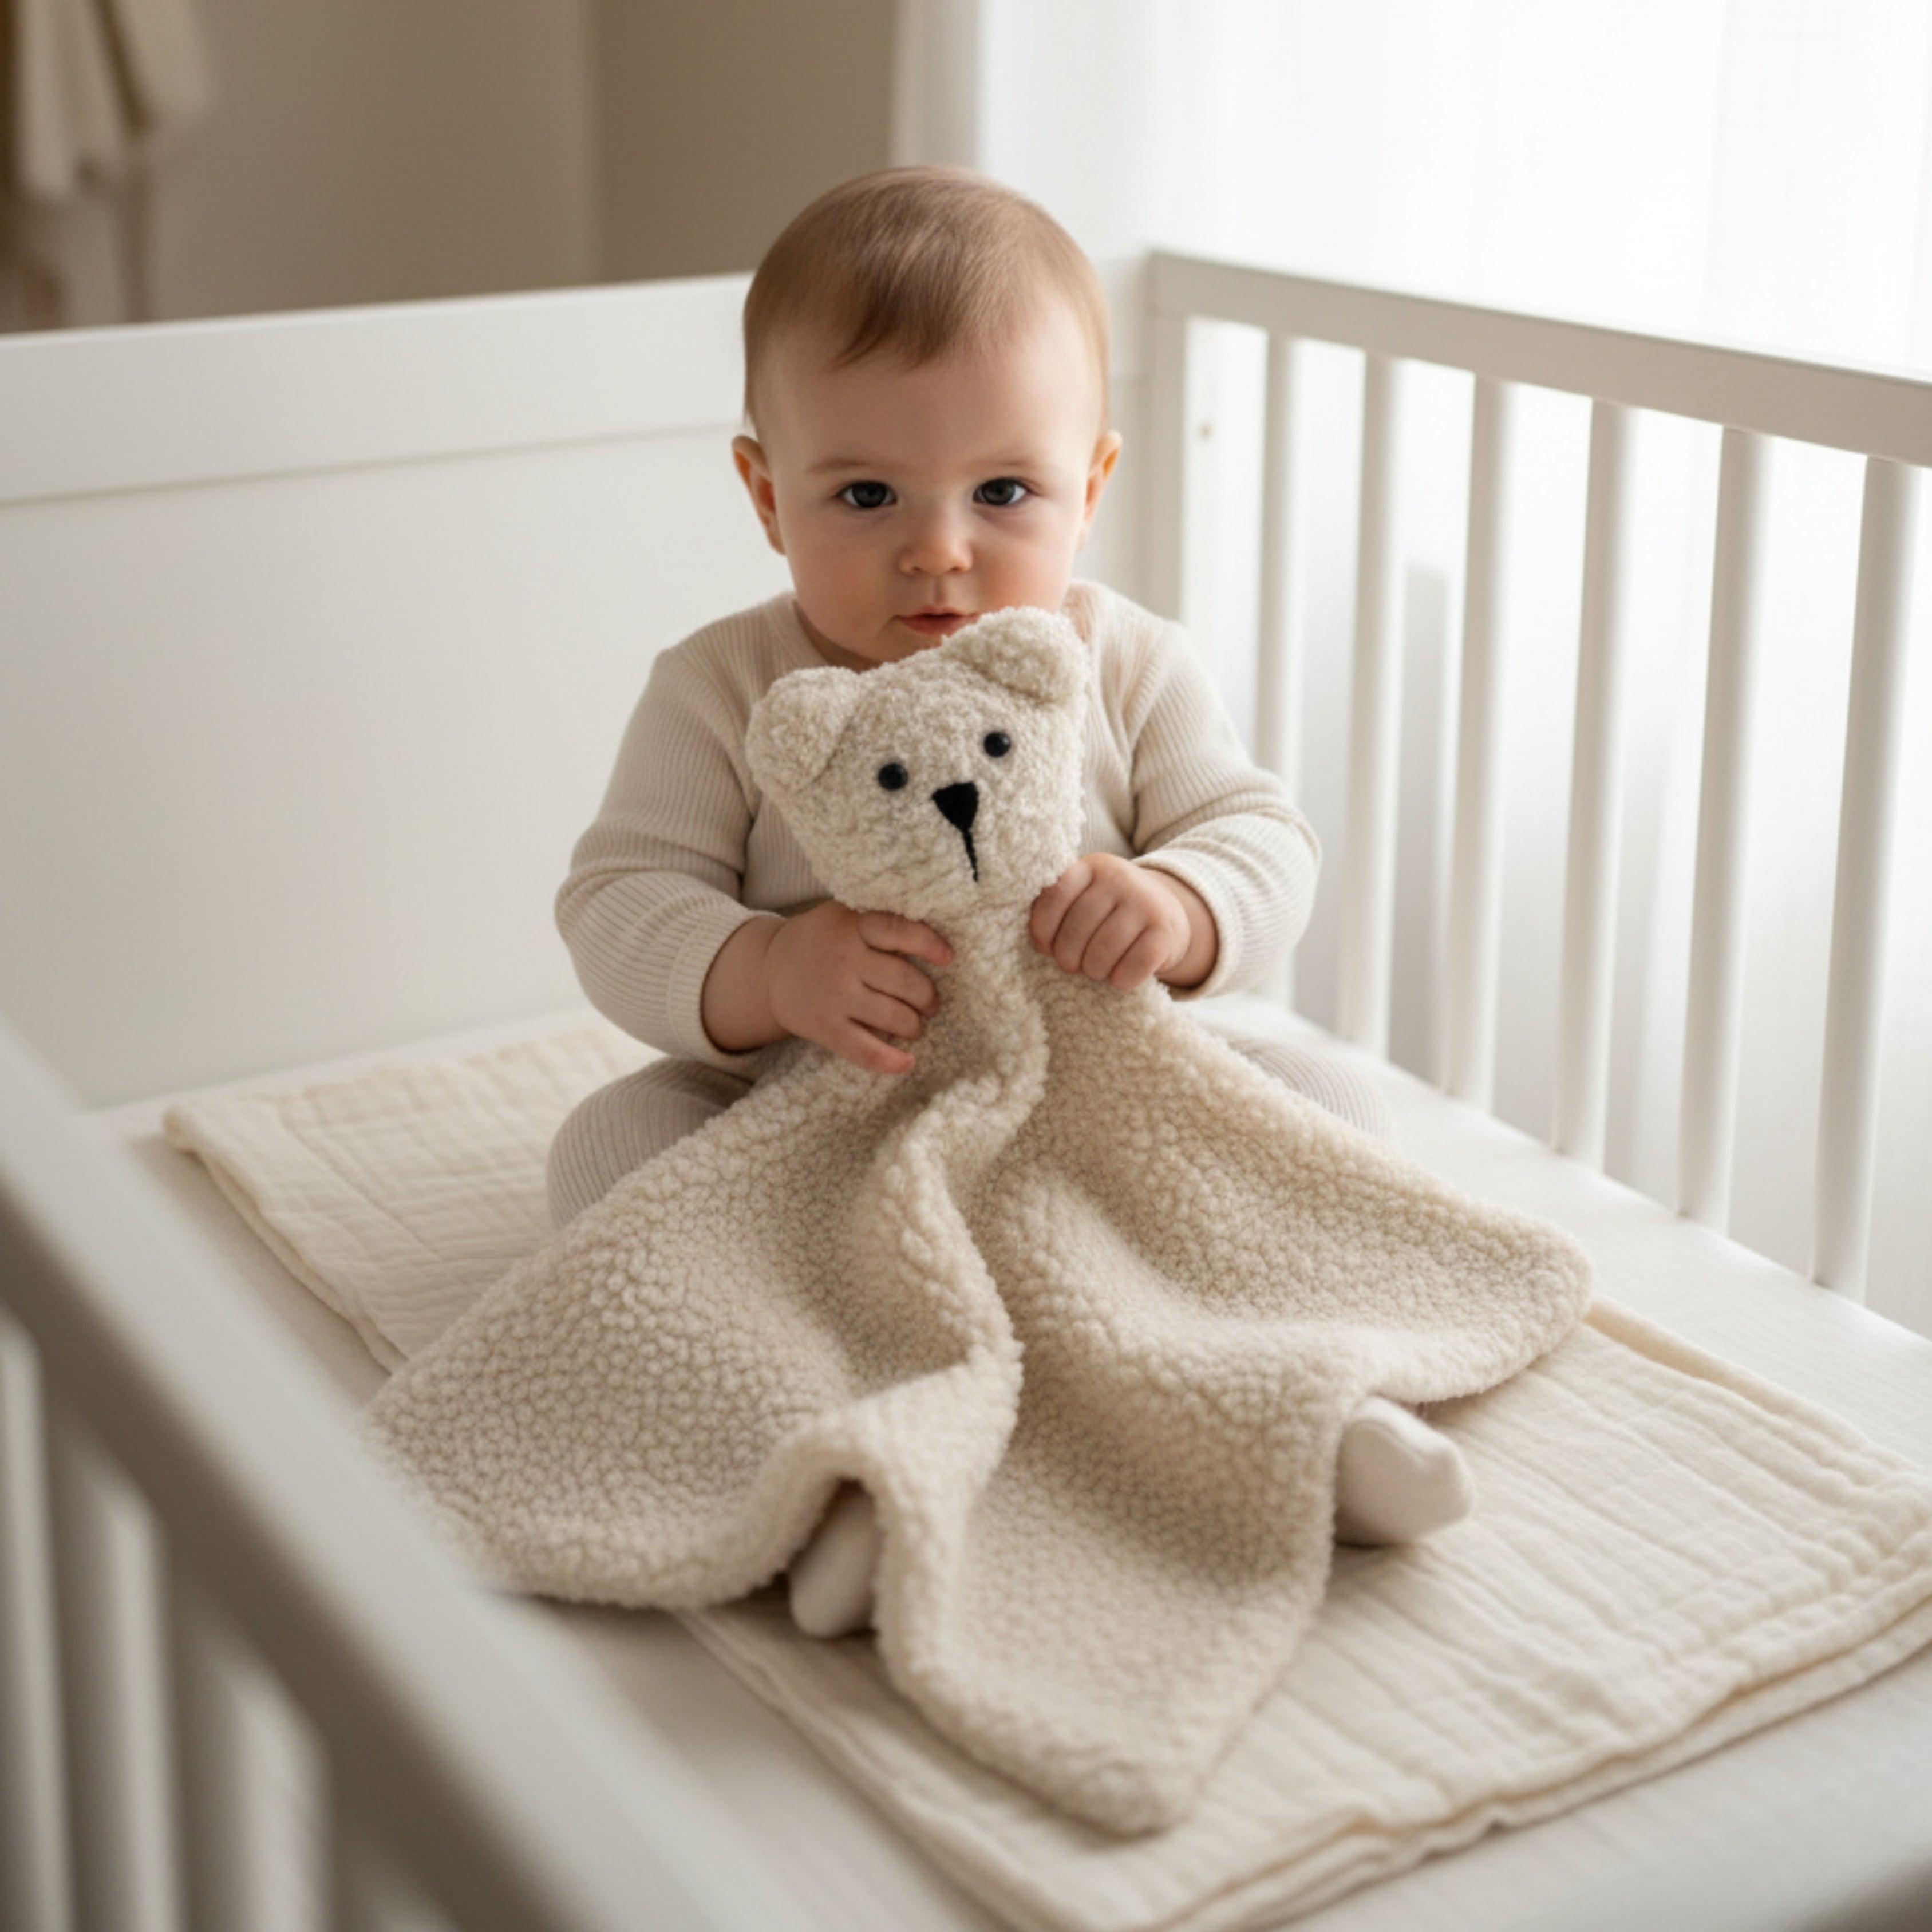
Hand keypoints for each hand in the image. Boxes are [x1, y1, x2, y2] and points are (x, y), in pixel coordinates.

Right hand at [761, 901, 951, 1073]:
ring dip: (913, 1025)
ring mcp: (834, 995)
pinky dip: (889, 1061)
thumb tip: (936, 942)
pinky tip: (907, 1063)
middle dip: (927, 997)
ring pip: (893, 1016)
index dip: (928, 944)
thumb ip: (880, 924)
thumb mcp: (845, 917)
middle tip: (930, 1003)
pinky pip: (864, 1049)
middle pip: (904, 981)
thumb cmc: (822, 941)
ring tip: (914, 1026)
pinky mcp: (824, 1027)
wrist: (768, 968)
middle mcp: (844, 959)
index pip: (898, 930)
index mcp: (853, 926)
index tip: (949, 958)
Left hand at [1029, 854, 1214, 990]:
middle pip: (1076, 929)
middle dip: (1068, 957)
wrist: (1168, 914)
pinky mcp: (1164, 932)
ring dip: (1095, 971)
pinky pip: (1131, 968)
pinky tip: (1121, 976)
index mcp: (1092, 866)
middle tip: (1074, 964)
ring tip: (1097, 969)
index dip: (1043, 928)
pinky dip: (1121, 980)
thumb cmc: (1111, 912)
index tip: (1046, 946)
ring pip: (1102, 952)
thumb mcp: (1086, 896)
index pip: (1055, 895)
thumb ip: (1059, 906)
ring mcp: (1146, 903)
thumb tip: (1038, 940)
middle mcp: (1120, 878)